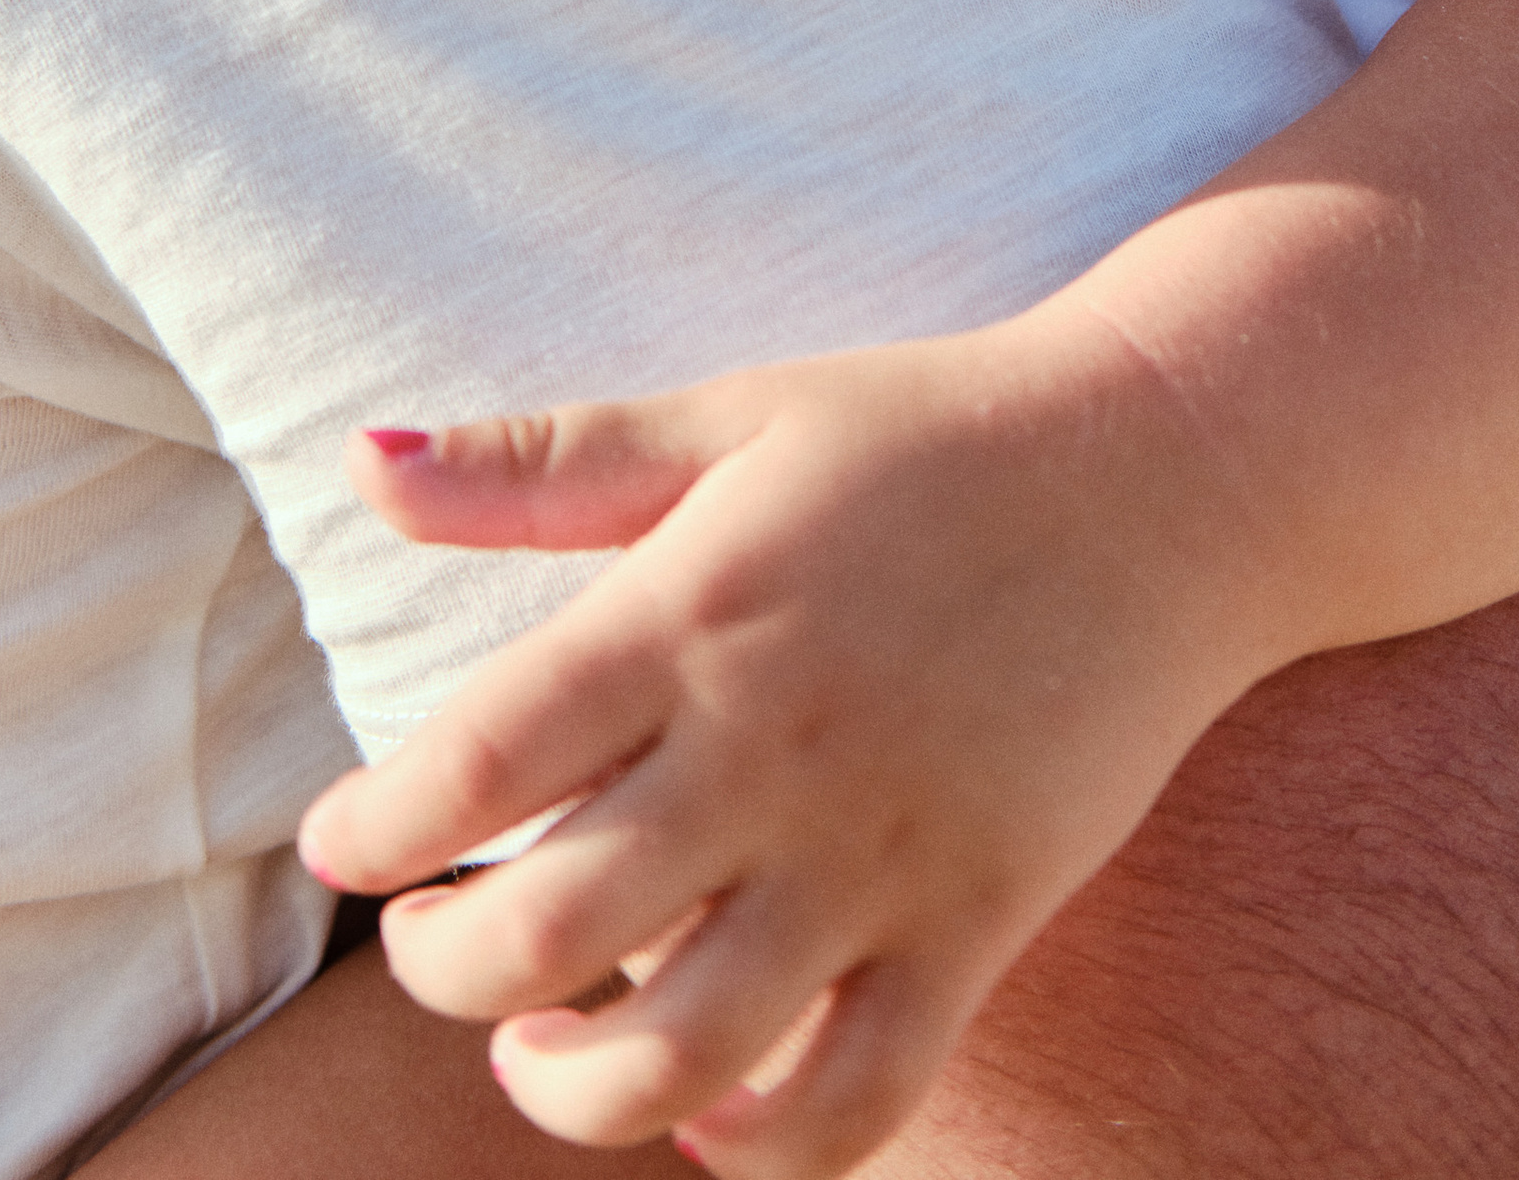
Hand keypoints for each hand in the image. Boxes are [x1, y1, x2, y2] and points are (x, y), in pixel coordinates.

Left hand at [297, 316, 1260, 1179]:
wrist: (1174, 465)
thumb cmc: (929, 432)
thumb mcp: (731, 412)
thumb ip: (544, 460)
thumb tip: (361, 459)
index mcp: (694, 608)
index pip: (477, 761)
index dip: (373, 831)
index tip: (343, 845)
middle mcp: (774, 745)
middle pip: (549, 931)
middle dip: (444, 970)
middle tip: (431, 939)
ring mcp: (884, 848)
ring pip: (685, 1055)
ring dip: (570, 1088)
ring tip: (539, 1046)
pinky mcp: (983, 919)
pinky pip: (857, 1098)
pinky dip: (762, 1146)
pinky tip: (707, 1112)